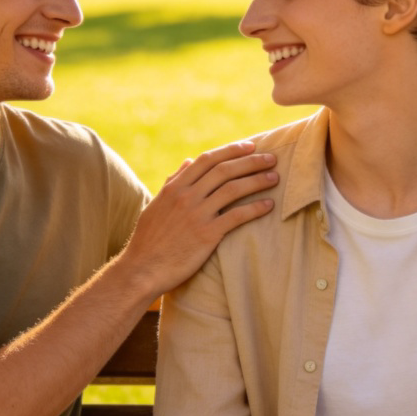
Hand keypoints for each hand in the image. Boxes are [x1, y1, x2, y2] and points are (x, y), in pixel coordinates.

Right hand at [121, 140, 276, 297]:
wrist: (142, 269)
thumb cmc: (149, 239)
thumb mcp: (157, 204)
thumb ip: (173, 181)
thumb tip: (188, 162)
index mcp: (174, 187)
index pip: (207, 159)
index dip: (231, 150)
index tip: (250, 146)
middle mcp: (186, 196)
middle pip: (224, 170)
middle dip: (251, 161)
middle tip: (271, 158)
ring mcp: (197, 215)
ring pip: (233, 189)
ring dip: (257, 180)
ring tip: (274, 177)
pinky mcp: (207, 235)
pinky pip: (236, 216)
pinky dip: (255, 208)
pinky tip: (268, 205)